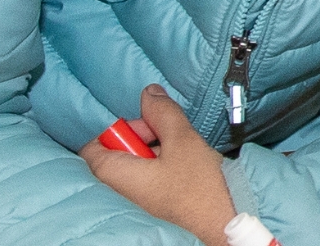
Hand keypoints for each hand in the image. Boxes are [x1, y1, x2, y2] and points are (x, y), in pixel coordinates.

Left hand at [81, 86, 238, 245]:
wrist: (227, 226)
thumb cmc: (202, 193)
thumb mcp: (183, 141)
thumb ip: (162, 113)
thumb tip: (150, 94)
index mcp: (117, 175)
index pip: (93, 146)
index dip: (116, 129)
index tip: (142, 124)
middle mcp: (120, 191)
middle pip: (116, 153)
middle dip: (142, 137)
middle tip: (167, 134)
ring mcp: (136, 201)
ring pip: (135, 165)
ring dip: (157, 152)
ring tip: (183, 153)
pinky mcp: (153, 205)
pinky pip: (149, 178)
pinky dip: (163, 167)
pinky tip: (186, 168)